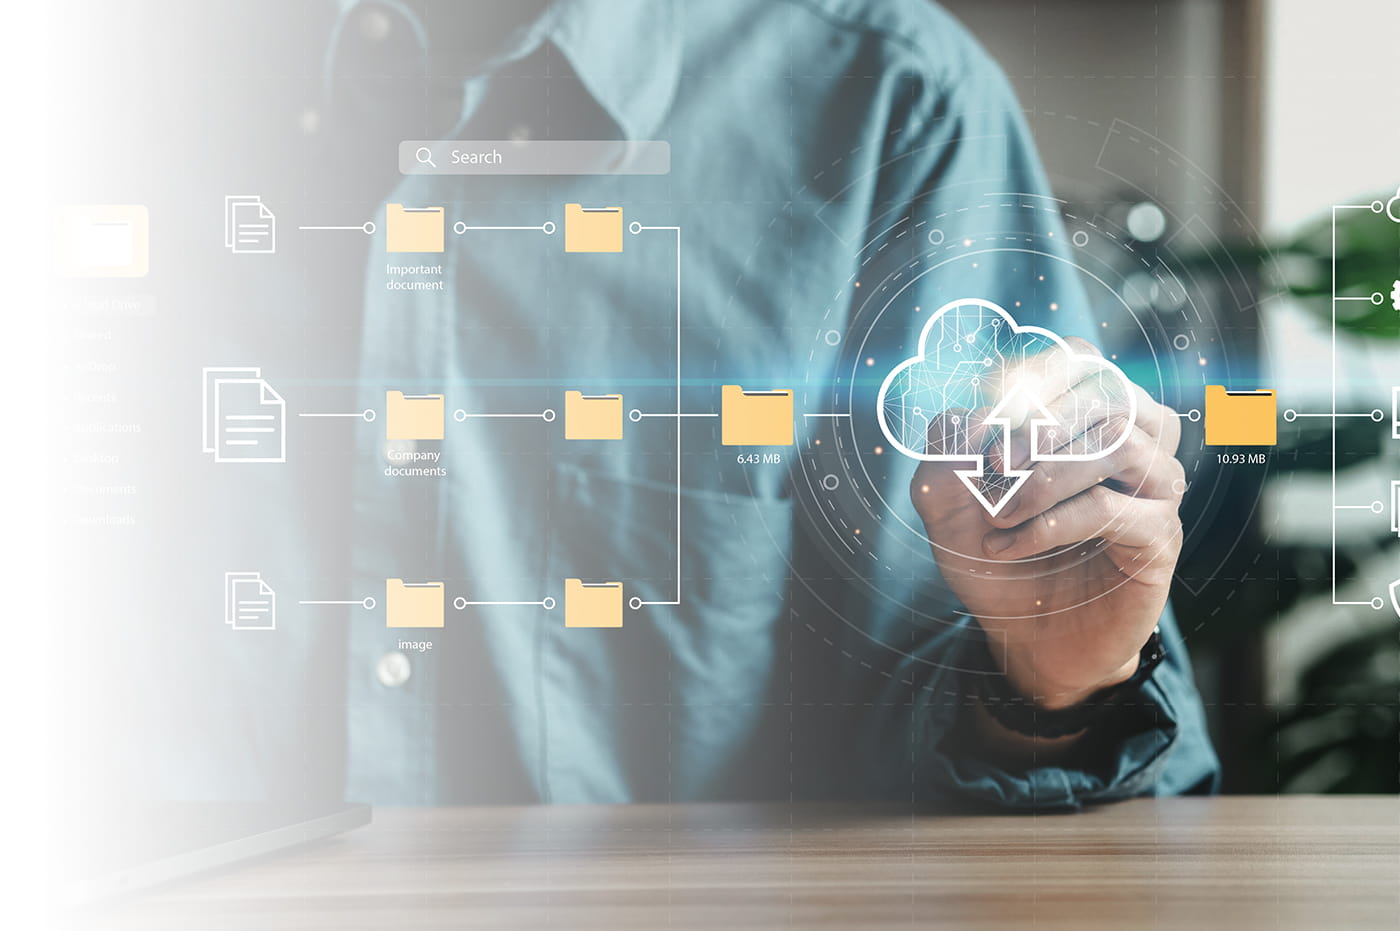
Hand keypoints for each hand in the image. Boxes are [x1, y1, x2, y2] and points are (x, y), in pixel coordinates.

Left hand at [910, 338, 1184, 709]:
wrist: (1026, 637)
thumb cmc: (994, 553)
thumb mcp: (947, 499)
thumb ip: (946, 448)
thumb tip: (971, 414)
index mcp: (1088, 417)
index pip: (1081, 361)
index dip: (1032, 378)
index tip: (985, 419)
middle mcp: (1134, 441)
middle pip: (1109, 392)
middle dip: (1040, 424)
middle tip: (993, 465)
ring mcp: (1155, 488)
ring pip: (1117, 443)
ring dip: (1044, 478)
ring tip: (999, 517)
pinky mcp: (1159, 538)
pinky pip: (1111, 510)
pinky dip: (1050, 524)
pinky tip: (1011, 545)